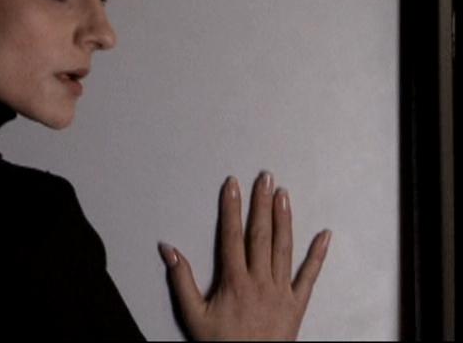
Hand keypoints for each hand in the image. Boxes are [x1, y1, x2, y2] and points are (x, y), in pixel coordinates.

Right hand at [159, 172, 330, 340]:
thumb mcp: (192, 314)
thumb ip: (180, 279)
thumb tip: (168, 249)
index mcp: (234, 281)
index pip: (232, 235)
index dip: (232, 208)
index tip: (232, 185)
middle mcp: (260, 281)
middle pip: (260, 234)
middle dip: (261, 203)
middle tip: (264, 178)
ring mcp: (281, 291)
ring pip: (283, 248)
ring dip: (283, 219)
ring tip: (283, 194)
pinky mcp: (297, 304)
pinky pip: (310, 276)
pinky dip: (318, 255)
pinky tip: (325, 235)